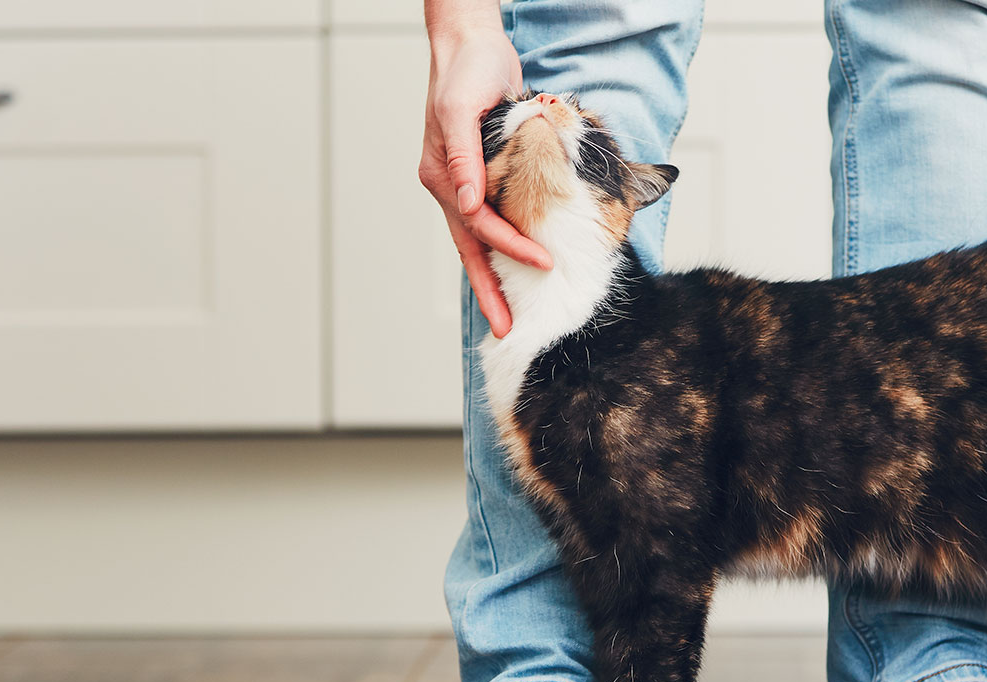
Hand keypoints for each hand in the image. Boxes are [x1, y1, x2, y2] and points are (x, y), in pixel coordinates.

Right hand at [419, 25, 550, 338]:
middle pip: (472, 249)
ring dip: (493, 278)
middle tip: (505, 330)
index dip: (511, 246)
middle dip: (488, 292)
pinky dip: (501, 248)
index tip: (543, 262)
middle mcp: (451, 185)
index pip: (479, 224)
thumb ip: (464, 155)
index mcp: (443, 174)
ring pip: (479, 242)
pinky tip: (512, 269)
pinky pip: (491, 222)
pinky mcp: (482, 176)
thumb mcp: (462, 107)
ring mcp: (464, 183)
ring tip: (506, 315)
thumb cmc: (468, 70)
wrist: (473, 46)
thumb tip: (466, 201)